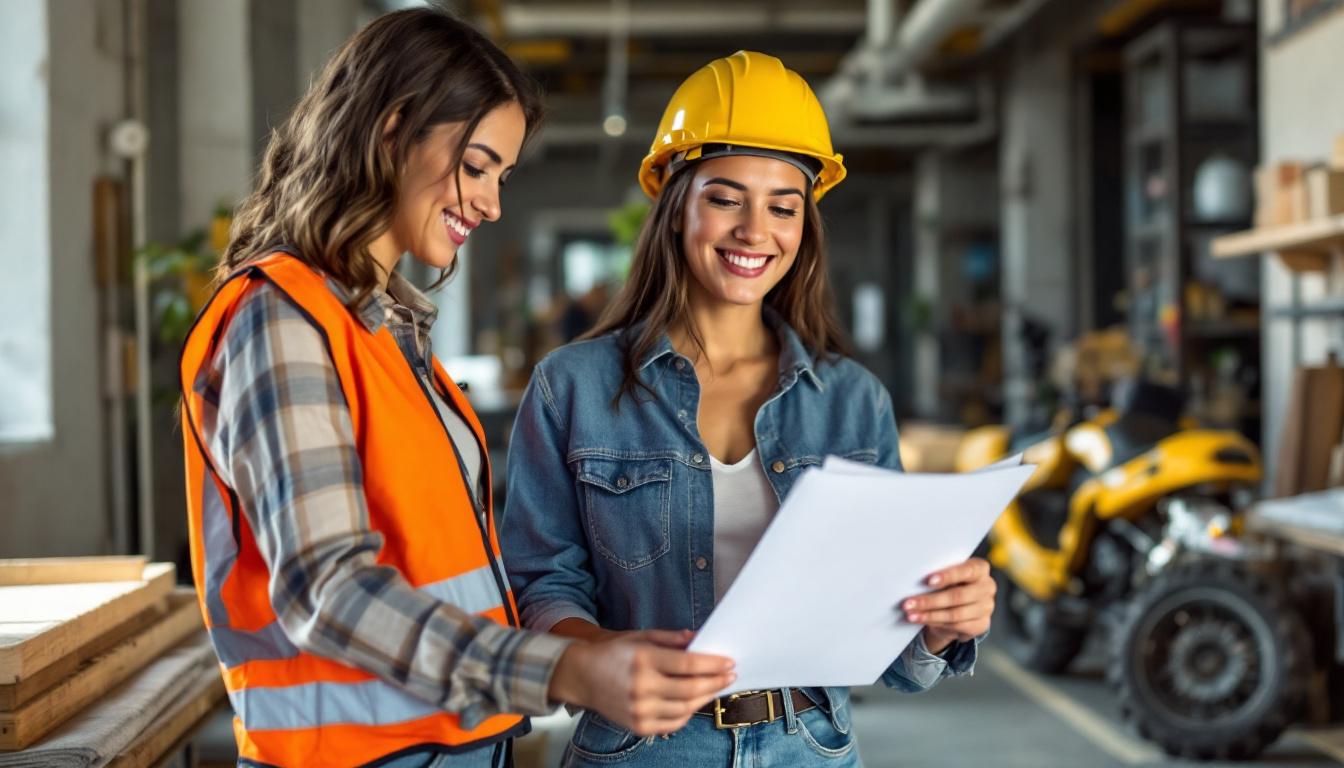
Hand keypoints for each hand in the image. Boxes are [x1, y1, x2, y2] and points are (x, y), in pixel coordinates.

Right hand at [548, 629, 735, 735]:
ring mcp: (639, 709)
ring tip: (715, 688)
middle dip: (715, 682)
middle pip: (691, 688)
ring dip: (705, 698)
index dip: (713, 664)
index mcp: (643, 659)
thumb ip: (671, 639)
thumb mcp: (640, 636)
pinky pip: (673, 723)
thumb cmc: (613, 653)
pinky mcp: (637, 725)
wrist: (581, 676)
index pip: (688, 663)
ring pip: (685, 708)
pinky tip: (694, 702)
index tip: (729, 662)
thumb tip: (699, 639)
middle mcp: (641, 686)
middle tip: (730, 676)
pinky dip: (688, 713)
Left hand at [901, 557, 994, 653]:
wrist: (959, 606)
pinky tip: (921, 620)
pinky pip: (956, 626)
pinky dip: (936, 623)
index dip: (948, 576)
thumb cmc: (949, 584)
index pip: (966, 571)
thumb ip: (938, 575)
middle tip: (908, 603)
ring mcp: (987, 607)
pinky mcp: (981, 625)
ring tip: (911, 615)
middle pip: (957, 596)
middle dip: (930, 600)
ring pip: (955, 614)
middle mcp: (987, 587)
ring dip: (929, 615)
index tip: (928, 581)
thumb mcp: (946, 575)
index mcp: (980, 569)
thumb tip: (914, 579)